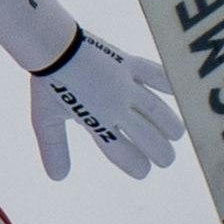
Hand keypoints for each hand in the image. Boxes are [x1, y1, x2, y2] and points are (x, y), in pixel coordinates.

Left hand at [26, 32, 184, 180]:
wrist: (53, 45)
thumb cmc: (48, 82)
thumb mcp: (45, 120)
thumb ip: (54, 149)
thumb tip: (58, 178)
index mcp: (96, 121)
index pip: (121, 151)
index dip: (135, 165)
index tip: (144, 171)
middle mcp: (115, 106)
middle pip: (146, 135)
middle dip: (160, 151)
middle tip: (167, 160)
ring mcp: (124, 84)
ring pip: (155, 108)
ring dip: (169, 124)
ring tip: (178, 134)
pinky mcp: (127, 63)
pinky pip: (153, 73)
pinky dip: (166, 82)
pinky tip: (177, 90)